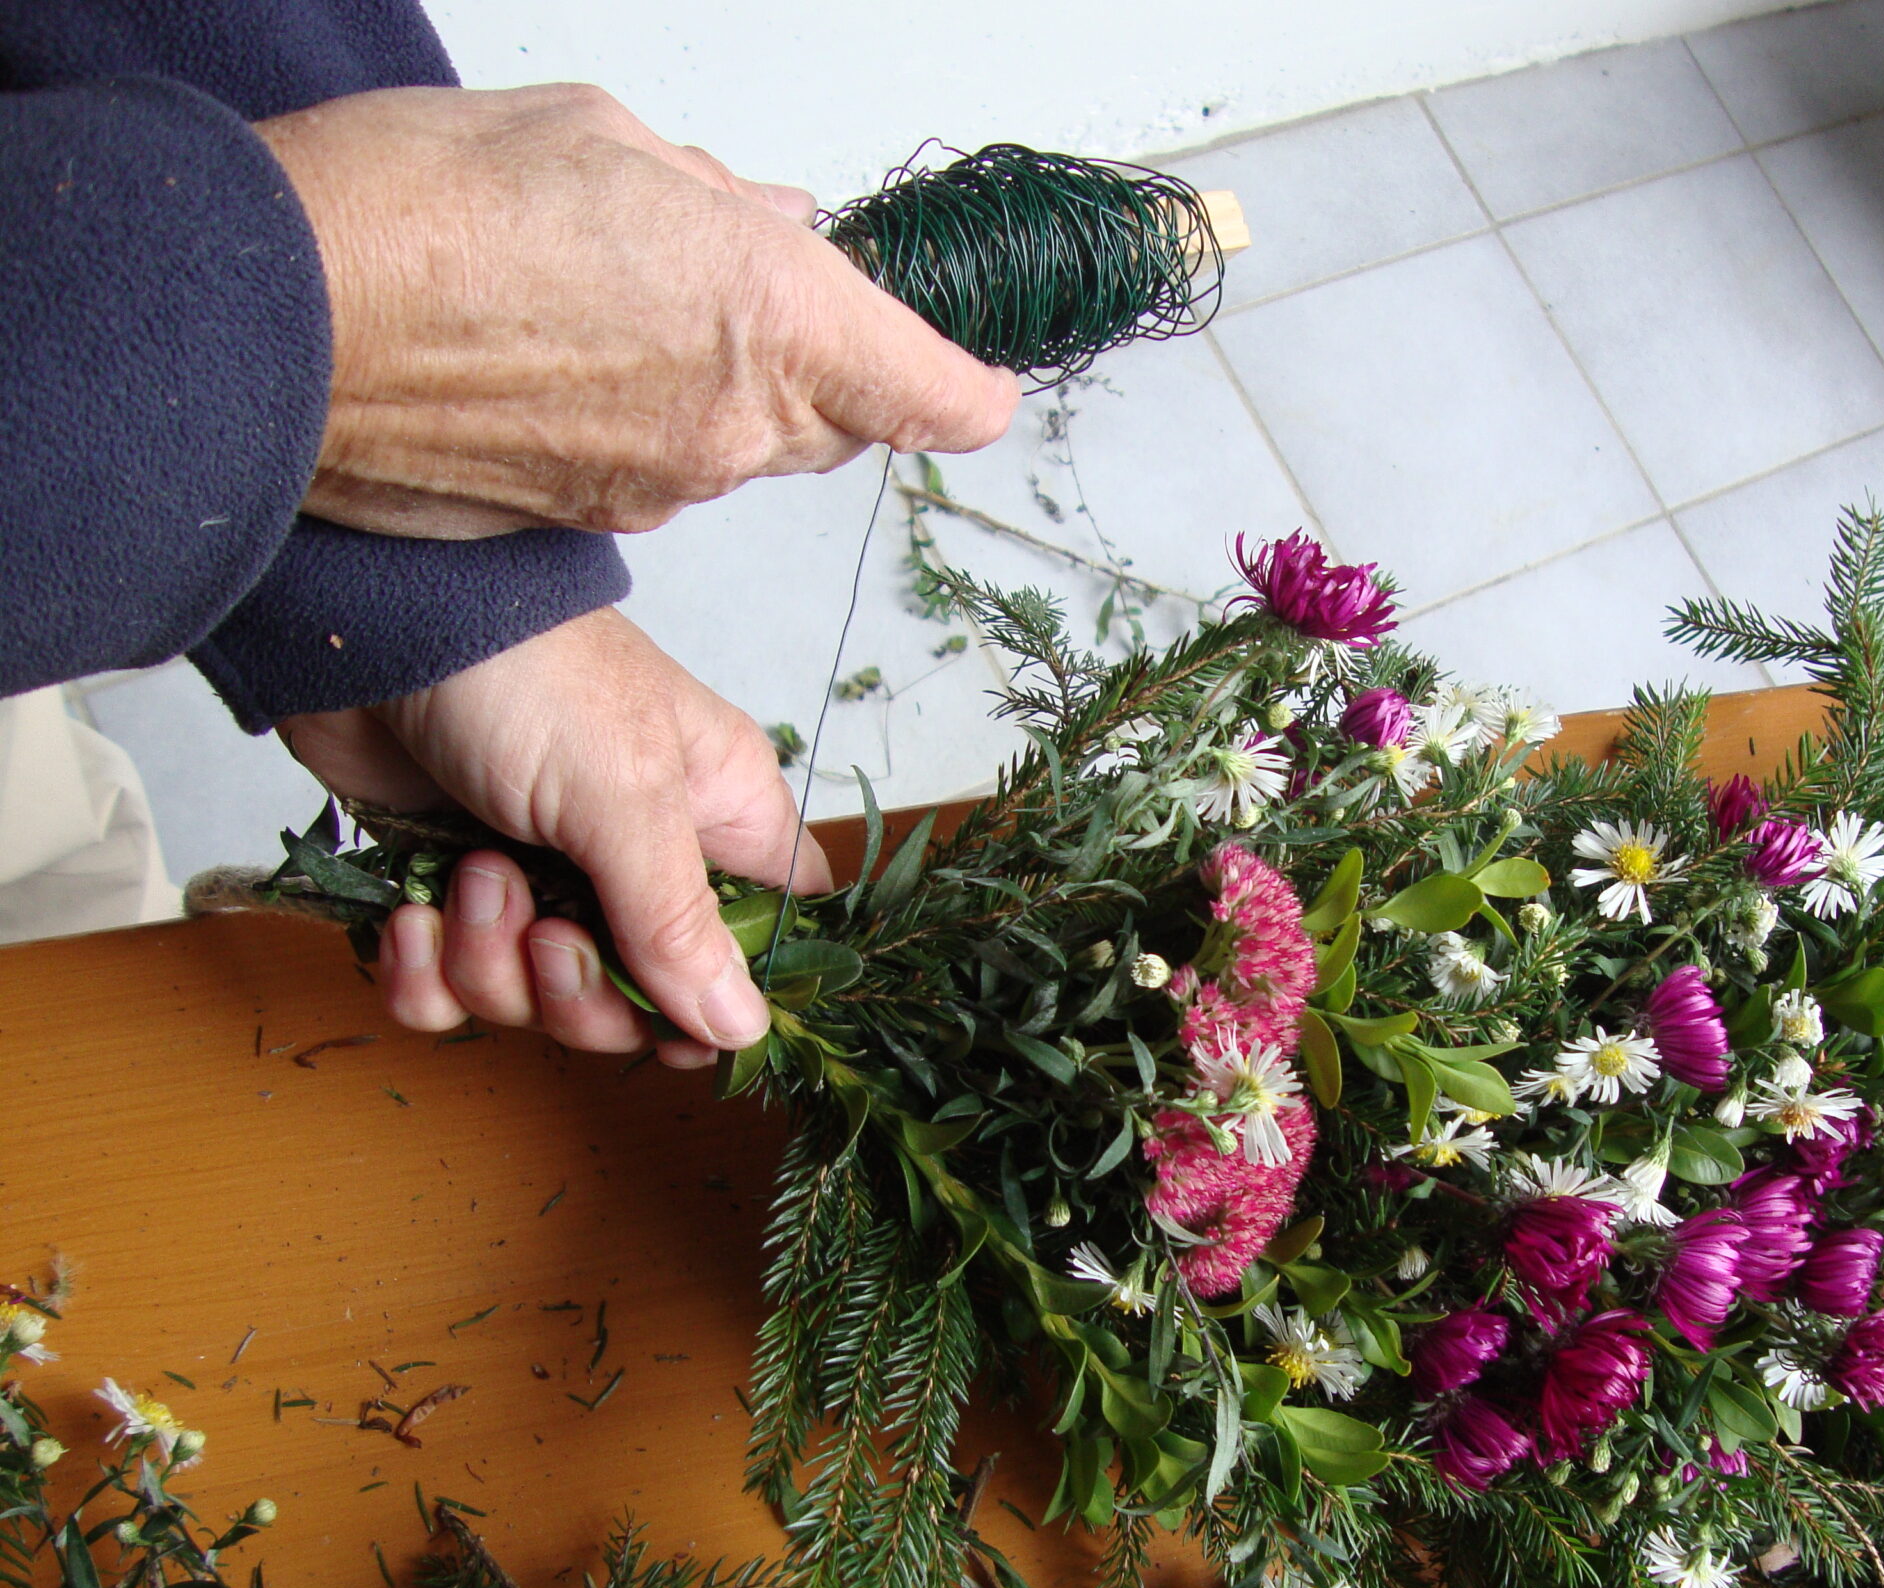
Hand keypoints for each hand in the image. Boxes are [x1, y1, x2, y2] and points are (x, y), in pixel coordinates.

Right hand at [252, 82, 1016, 538]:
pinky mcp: (595, 523)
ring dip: (719, 390)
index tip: (978, 382)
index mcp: (774, 314)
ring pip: (747, 448)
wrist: (280, 324)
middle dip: (820, 363)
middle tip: (743, 288)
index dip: (968, 389)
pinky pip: (661, 477)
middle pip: (841, 420)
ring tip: (612, 307)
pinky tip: (561, 366)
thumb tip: (773, 222)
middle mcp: (737, 424)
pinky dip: (641, 429)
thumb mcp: (604, 144)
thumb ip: (718, 202)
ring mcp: (667, 487)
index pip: (936, 393)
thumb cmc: (423, 206)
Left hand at [278, 605, 830, 1067]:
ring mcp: (542, 879)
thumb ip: (679, 922)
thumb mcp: (622, 796)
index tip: (677, 1020)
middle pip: (640, 1001)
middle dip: (577, 989)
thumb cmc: (527, 673)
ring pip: (536, 1001)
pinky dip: (421, 974)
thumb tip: (746, 1028)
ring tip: (470, 875)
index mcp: (713, 821)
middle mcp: (635, 861)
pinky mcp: (450, 892)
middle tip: (543, 929)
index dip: (729, 995)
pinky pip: (447, 992)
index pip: (764, 938)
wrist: (372, 622)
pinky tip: (410, 917)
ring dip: (489, 961)